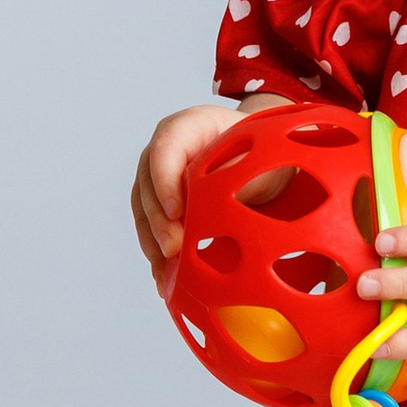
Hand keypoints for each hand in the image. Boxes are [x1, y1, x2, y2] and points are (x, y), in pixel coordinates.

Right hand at [130, 98, 287, 293]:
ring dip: (153, 244)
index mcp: (187, 126)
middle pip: (147, 184)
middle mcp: (164, 150)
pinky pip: (151, 228)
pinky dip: (158, 254)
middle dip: (158, 221)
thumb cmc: (261, 153)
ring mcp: (158, 177)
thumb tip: (215, 206)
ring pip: (144, 211)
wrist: (263, 160)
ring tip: (166, 274)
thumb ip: (235, 175)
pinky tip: (167, 280)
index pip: (164, 149)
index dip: (165, 182)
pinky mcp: (160, 204)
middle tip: (173, 249)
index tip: (177, 213)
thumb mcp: (259, 158)